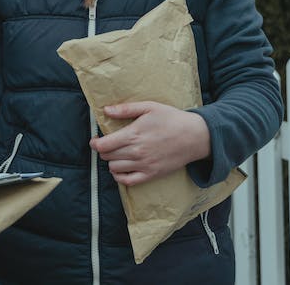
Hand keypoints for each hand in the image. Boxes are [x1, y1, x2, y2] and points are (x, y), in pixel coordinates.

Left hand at [89, 101, 209, 186]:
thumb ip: (126, 109)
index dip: (95, 143)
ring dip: (111, 162)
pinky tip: (121, 169)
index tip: (96, 140)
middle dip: (103, 151)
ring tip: (116, 154)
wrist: (195, 136)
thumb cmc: (171, 119)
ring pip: (114, 168)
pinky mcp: (151, 174)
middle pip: (107, 157)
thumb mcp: (149, 107)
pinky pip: (128, 181)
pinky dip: (120, 177)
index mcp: (133, 134)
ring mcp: (144, 165)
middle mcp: (136, 152)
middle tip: (108, 144)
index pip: (103, 145)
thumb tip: (106, 110)